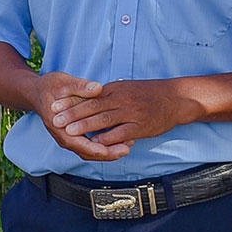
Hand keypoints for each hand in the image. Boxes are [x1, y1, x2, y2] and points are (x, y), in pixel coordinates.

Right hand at [32, 72, 126, 161]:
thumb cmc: (49, 87)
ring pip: (90, 151)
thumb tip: (97, 88)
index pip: (81, 145)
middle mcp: (64, 137)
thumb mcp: (63, 82)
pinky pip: (90, 144)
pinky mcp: (74, 135)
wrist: (36, 92)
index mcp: (60, 127)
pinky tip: (118, 139)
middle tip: (127, 149)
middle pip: (88, 152)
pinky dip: (103, 144)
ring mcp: (69, 137)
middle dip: (109, 153)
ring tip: (127, 146)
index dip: (101, 149)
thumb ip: (80, 86)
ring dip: (108, 151)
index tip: (118, 148)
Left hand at [42, 76, 193, 159]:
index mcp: (115, 89)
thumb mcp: (127, 88)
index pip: (88, 95)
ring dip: (85, 126)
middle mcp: (121, 99)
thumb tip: (92, 96)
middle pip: (92, 106)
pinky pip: (121, 133)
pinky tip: (95, 143)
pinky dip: (108, 138)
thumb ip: (109, 94)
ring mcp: (131, 113)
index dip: (71, 101)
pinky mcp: (140, 126)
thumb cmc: (150, 94)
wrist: (176, 98)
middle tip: (55, 119)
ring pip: (104, 119)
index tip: (55, 105)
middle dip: (72, 113)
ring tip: (70, 131)